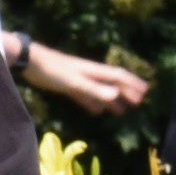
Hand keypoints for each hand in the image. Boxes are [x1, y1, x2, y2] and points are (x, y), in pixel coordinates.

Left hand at [27, 43, 151, 113]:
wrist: (29, 62)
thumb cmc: (53, 70)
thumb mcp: (74, 81)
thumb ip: (93, 89)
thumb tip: (116, 95)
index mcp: (94, 71)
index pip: (118, 77)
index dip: (132, 84)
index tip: (146, 92)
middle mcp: (89, 74)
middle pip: (112, 84)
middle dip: (126, 93)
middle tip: (139, 103)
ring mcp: (78, 80)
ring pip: (100, 91)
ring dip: (112, 100)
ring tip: (122, 111)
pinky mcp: (67, 86)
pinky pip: (85, 96)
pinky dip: (93, 104)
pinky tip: (97, 112)